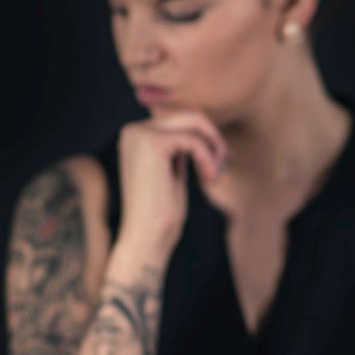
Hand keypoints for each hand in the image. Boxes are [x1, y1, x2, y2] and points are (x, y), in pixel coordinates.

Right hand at [116, 109, 228, 264]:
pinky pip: (194, 140)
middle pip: (189, 115)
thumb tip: (201, 129)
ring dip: (213, 147)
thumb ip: (179, 151)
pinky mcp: (151, 143)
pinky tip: (209, 179)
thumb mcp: (172, 174)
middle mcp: (133, 131)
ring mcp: (139, 134)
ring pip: (194, 121)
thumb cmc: (161, 215)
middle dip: (213, 139)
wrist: (146, 239)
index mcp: (135, 137)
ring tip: (216, 174)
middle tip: (222, 168)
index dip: (206, 139)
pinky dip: (208, 158)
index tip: (220, 163)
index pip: (181, 121)